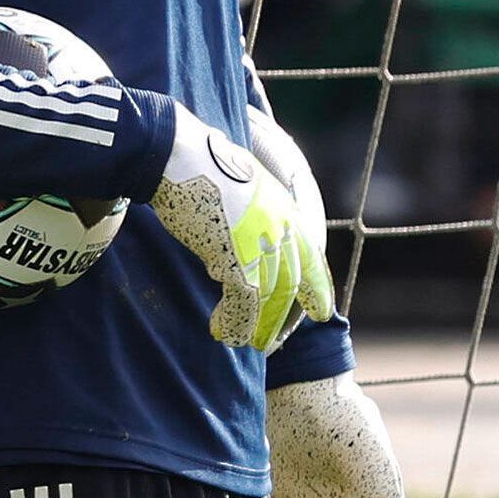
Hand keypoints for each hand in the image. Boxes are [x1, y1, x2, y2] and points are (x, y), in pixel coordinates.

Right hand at [150, 110, 323, 350]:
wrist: (177, 155)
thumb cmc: (199, 166)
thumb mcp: (244, 187)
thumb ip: (255, 213)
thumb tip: (245, 235)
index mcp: (285, 210)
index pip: (311, 257)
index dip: (317, 288)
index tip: (321, 311)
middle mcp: (281, 228)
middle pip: (290, 284)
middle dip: (280, 317)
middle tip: (269, 341)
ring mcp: (261, 242)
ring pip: (269, 297)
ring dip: (255, 325)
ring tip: (244, 342)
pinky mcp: (237, 256)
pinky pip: (243, 301)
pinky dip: (234, 321)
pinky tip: (223, 331)